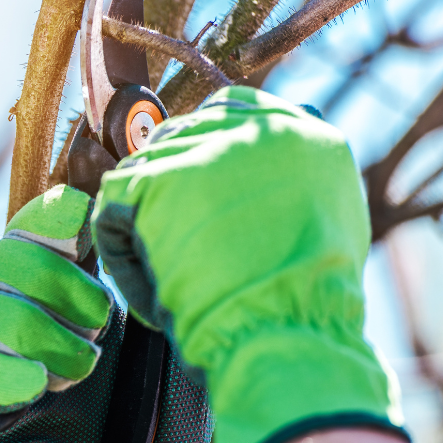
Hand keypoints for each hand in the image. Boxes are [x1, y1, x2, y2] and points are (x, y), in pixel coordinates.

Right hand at [0, 185, 214, 442]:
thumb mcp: (174, 359)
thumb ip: (157, 295)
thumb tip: (144, 226)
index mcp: (65, 304)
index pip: (32, 231)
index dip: (49, 217)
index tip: (85, 229)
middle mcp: (18, 328)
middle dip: (48, 279)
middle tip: (97, 325)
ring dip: (28, 328)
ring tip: (79, 372)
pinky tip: (34, 391)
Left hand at [93, 86, 406, 442]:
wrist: (288, 332)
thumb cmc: (308, 306)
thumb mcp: (330, 225)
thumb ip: (293, 185)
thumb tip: (255, 175)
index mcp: (302, 134)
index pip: (230, 110)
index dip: (202, 152)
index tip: (190, 192)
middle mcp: (254, 129)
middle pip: (180, 137)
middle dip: (167, 190)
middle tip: (173, 245)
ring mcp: (204, 150)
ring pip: (142, 172)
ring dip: (143, 226)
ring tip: (170, 277)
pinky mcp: (159, 179)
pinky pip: (112, 207)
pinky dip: (121, 254)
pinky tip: (150, 288)